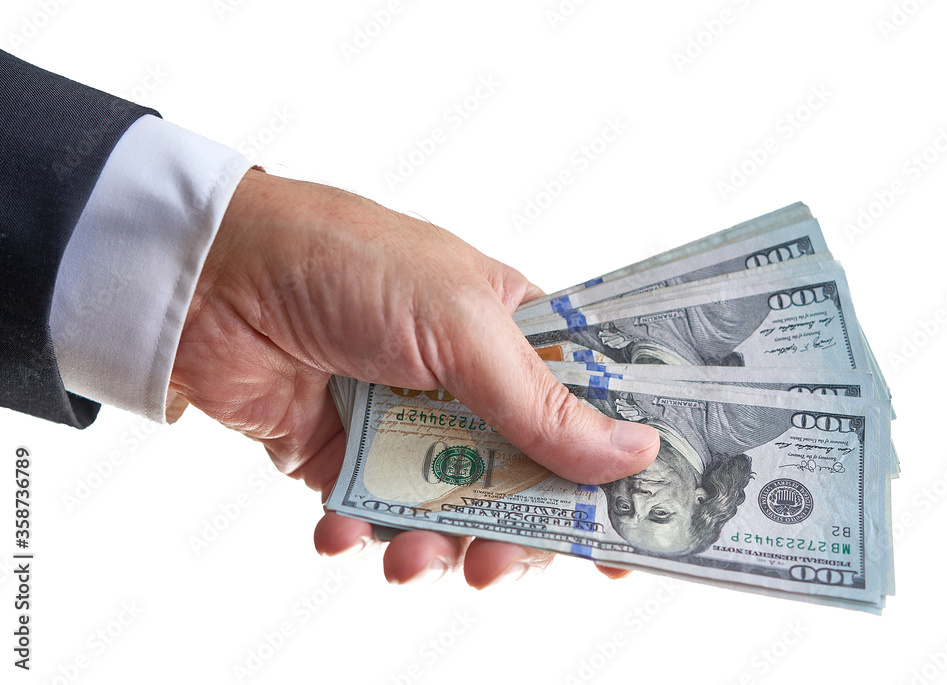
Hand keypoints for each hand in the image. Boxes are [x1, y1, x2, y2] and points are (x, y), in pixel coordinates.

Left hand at [169, 169, 658, 586]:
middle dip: (512, 533)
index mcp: (511, 335)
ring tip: (408, 563)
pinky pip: (372, 516)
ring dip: (434, 548)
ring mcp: (404, 422)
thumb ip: (544, 405)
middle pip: (520, 481)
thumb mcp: (463, 328)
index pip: (583, 412)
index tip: (622, 542)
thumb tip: (636, 455)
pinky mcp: (344, 454)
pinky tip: (340, 533)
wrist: (213, 277)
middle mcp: (465, 384)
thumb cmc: (349, 265)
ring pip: (449, 511)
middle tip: (494, 567)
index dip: (606, 477)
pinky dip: (360, 536)